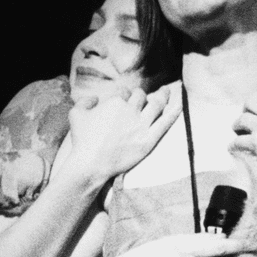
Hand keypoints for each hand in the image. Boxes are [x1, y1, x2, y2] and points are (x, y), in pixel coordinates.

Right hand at [67, 84, 181, 187]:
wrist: (90, 164)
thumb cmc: (81, 141)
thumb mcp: (75, 114)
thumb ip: (84, 102)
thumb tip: (94, 99)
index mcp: (115, 102)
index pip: (125, 93)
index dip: (125, 96)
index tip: (125, 100)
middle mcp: (130, 110)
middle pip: (141, 96)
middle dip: (142, 96)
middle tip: (145, 98)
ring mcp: (141, 126)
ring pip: (156, 104)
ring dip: (163, 95)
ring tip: (167, 92)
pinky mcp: (148, 141)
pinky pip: (165, 123)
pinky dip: (174, 112)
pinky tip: (180, 103)